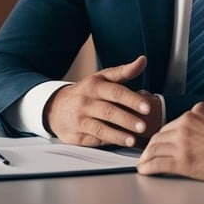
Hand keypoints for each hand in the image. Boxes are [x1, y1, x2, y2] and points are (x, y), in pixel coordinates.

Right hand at [44, 55, 160, 146]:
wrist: (55, 107)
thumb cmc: (86, 92)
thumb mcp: (102, 78)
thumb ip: (124, 72)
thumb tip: (143, 60)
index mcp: (94, 85)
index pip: (115, 92)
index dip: (132, 100)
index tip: (147, 107)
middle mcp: (86, 101)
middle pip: (108, 111)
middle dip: (127, 119)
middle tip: (143, 126)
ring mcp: (80, 119)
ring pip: (100, 128)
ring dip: (118, 134)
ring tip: (133, 140)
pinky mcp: (77, 135)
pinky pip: (94, 139)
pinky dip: (108, 142)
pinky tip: (120, 144)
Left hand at [137, 101, 203, 182]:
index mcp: (195, 113)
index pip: (172, 124)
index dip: (165, 134)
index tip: (161, 140)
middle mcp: (185, 124)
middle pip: (160, 135)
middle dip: (152, 145)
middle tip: (147, 152)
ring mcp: (182, 142)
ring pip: (155, 148)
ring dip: (146, 156)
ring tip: (143, 162)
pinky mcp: (182, 161)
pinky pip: (158, 163)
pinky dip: (148, 167)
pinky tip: (144, 170)